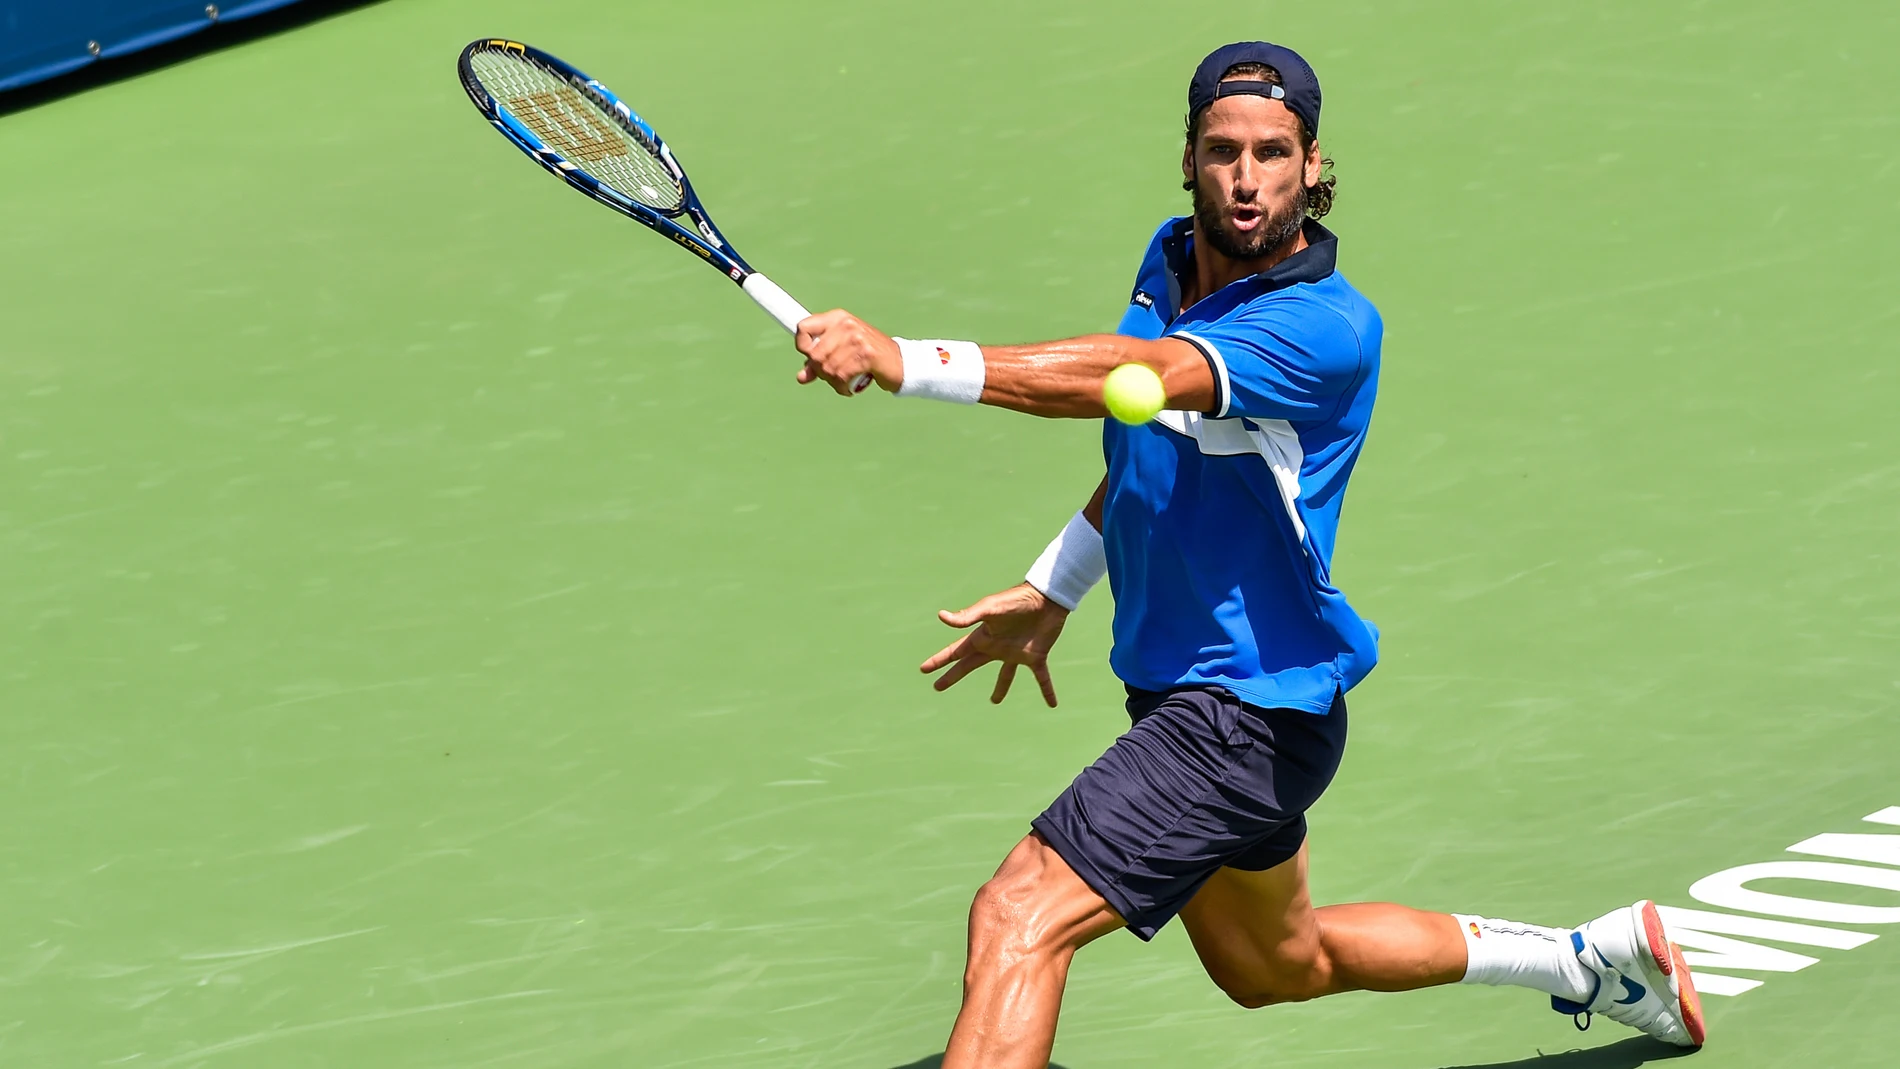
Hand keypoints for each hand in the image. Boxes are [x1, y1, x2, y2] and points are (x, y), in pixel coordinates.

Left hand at [794, 310, 902, 394]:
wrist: (901, 362)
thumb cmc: (869, 356)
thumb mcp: (843, 350)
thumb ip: (821, 360)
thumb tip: (802, 377)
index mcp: (838, 318)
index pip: (803, 328)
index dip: (802, 347)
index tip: (810, 359)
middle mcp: (846, 324)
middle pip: (814, 355)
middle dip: (821, 372)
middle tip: (833, 376)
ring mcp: (857, 339)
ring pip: (827, 368)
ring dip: (833, 382)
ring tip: (844, 382)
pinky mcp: (866, 355)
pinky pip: (841, 376)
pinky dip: (843, 387)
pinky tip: (850, 387)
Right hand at [920, 583, 1069, 705]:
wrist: (1046, 597)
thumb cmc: (1016, 600)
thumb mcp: (990, 608)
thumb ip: (968, 615)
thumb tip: (941, 616)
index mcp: (983, 637)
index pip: (956, 652)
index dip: (939, 660)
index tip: (923, 669)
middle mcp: (997, 647)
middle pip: (970, 665)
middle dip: (953, 675)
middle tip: (937, 687)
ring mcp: (1016, 653)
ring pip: (1005, 675)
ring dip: (1000, 688)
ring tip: (995, 701)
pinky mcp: (1036, 656)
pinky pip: (1041, 678)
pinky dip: (1047, 690)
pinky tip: (1052, 703)